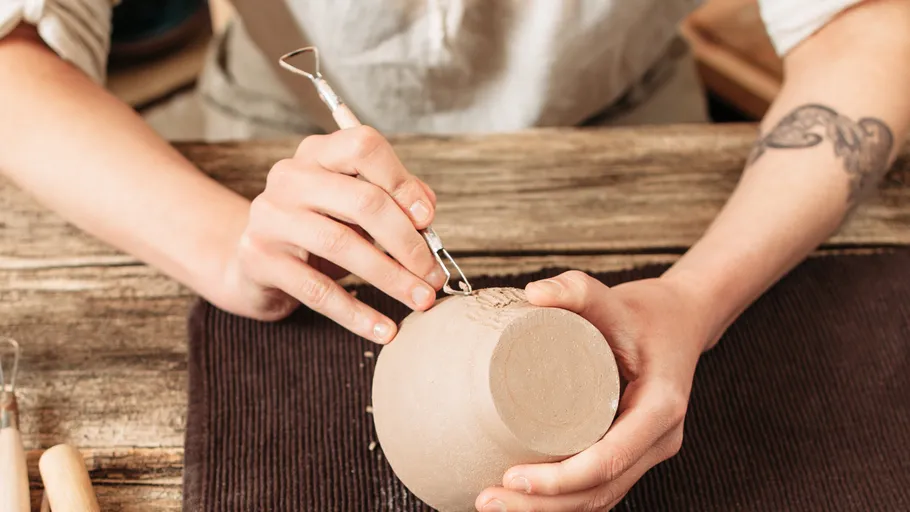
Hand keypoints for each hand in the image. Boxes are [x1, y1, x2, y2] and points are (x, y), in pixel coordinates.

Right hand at [222, 125, 445, 341]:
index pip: (364, 147)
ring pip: (343, 245)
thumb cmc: (317, 229)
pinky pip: (317, 291)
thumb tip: (427, 211)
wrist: (253, 261)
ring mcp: (271, 217)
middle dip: (408, 243)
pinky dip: (356, 313)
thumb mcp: (355, 207)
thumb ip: (394, 199)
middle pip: (363, 201)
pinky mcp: (260, 259)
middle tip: (433, 275)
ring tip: (420, 300)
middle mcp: (290, 177)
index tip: (428, 220)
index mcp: (318, 153)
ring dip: (391, 278)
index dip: (402, 182)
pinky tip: (383, 329)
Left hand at [476, 271, 711, 510]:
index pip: (609, 460)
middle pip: (599, 492)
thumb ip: (576, 289)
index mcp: (660, 407)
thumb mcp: (612, 297)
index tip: (513, 478)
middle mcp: (659, 439)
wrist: (679, 322)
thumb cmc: (644, 314)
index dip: (560, 479)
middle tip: (488, 500)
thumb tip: (533, 293)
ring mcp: (647, 451)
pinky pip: (598, 488)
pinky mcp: (630, 453)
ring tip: (495, 504)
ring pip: (599, 499)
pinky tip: (523, 500)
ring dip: (549, 511)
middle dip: (543, 507)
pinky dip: (562, 501)